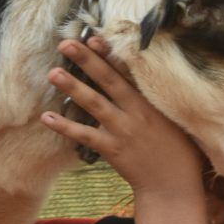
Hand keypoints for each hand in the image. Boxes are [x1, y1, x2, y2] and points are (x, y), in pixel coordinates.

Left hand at [42, 37, 206, 199]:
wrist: (173, 186)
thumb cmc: (177, 150)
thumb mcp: (173, 118)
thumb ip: (155, 99)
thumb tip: (139, 77)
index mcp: (152, 101)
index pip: (128, 70)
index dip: (109, 53)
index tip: (92, 37)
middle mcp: (136, 111)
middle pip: (108, 79)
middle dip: (87, 60)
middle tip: (65, 43)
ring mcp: (123, 130)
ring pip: (94, 103)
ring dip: (72, 87)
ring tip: (53, 73)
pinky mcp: (112, 149)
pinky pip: (85, 135)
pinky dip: (65, 127)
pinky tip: (46, 117)